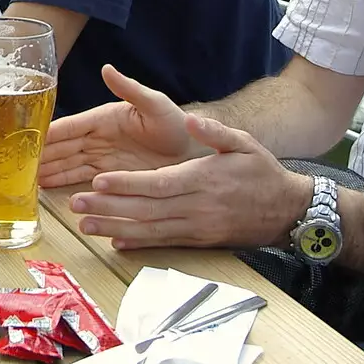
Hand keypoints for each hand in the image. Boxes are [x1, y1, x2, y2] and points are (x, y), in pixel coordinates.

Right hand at [38, 65, 197, 187]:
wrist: (194, 152)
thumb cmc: (176, 124)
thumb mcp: (154, 103)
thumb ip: (129, 89)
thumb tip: (106, 68)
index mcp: (104, 118)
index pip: (69, 126)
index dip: (48, 133)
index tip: (26, 138)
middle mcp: (98, 138)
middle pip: (63, 148)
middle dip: (40, 155)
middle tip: (15, 163)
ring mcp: (103, 158)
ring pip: (68, 164)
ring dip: (48, 170)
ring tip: (26, 178)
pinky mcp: (111, 176)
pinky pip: (81, 178)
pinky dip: (63, 182)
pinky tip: (47, 188)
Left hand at [68, 115, 313, 249]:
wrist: (287, 211)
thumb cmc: (263, 172)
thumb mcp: (245, 144)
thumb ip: (216, 132)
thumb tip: (191, 119)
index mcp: (202, 179)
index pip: (157, 184)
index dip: (126, 184)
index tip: (98, 182)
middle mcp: (196, 207)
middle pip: (145, 209)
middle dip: (108, 208)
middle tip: (75, 205)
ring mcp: (197, 227)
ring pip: (150, 230)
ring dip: (115, 228)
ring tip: (85, 225)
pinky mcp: (199, 240)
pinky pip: (164, 243)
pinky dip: (139, 244)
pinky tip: (116, 243)